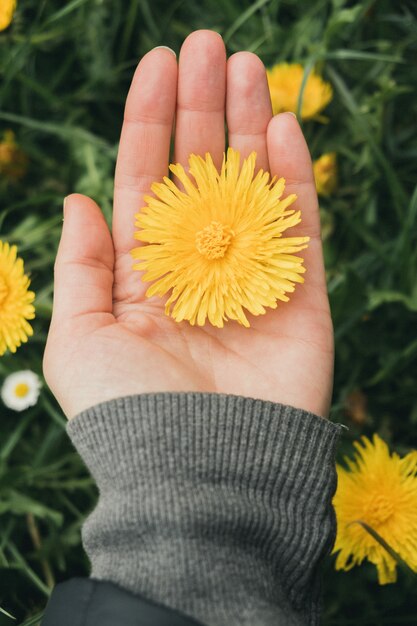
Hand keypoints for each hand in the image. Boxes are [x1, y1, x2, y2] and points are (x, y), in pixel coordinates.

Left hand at [43, 30, 332, 419]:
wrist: (200, 476)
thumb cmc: (129, 414)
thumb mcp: (80, 339)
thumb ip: (82, 267)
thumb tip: (77, 197)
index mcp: (144, 273)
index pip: (147, 182)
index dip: (150, 122)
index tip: (158, 63)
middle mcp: (197, 267)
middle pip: (201, 172)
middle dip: (202, 109)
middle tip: (209, 44)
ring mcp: (250, 278)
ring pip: (251, 187)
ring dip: (248, 126)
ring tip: (247, 65)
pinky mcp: (298, 299)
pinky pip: (298, 228)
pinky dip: (291, 178)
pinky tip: (281, 127)